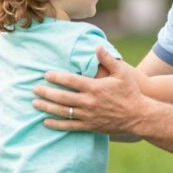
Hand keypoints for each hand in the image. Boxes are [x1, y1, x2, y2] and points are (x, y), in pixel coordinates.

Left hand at [32, 46, 148, 133]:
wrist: (139, 116)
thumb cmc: (130, 93)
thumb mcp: (122, 73)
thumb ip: (107, 59)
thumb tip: (96, 46)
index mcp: (95, 87)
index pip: (71, 81)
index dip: (56, 77)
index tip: (45, 74)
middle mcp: (89, 102)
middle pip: (62, 97)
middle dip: (46, 93)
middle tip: (34, 89)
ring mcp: (88, 115)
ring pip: (63, 112)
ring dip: (47, 107)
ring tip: (35, 103)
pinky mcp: (90, 126)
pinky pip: (70, 126)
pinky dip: (57, 125)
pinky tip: (46, 122)